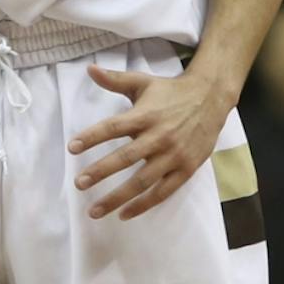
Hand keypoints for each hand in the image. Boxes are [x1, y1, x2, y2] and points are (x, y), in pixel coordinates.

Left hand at [67, 64, 231, 221]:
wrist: (212, 98)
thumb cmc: (171, 91)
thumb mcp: (143, 82)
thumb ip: (115, 80)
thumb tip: (89, 69)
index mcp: (145, 115)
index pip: (113, 127)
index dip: (92, 137)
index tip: (72, 148)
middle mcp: (159, 137)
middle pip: (125, 157)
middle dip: (101, 172)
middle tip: (79, 183)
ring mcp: (173, 155)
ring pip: (142, 181)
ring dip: (118, 197)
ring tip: (95, 210)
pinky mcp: (186, 169)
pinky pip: (163, 192)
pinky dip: (144, 205)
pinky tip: (124, 214)